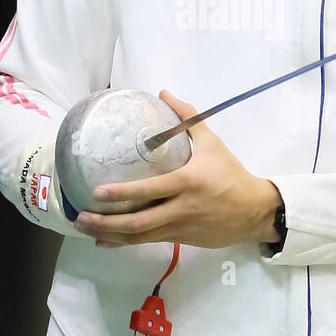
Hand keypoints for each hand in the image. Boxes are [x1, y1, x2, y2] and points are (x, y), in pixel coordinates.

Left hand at [73, 89, 280, 249]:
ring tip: (84, 229)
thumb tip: (164, 93)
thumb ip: (188, 118)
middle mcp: (181, 208)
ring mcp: (180, 228)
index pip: (150, 191)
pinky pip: (148, 242)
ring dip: (110, 235)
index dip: (123, 195)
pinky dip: (124, 242)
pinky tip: (105, 240)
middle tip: (80, 217)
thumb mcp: (213, 143)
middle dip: (106, 223)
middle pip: (139, 222)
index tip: (97, 193)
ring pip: (140, 236)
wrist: (254, 211)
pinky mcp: (181, 239)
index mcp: (188, 182)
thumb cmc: (230, 174)